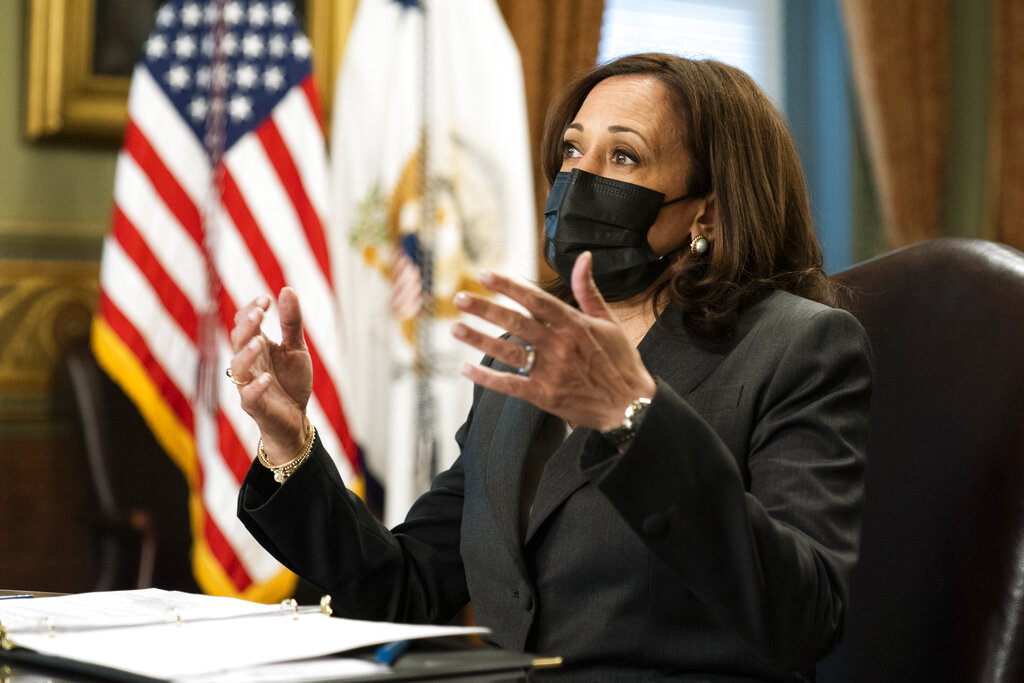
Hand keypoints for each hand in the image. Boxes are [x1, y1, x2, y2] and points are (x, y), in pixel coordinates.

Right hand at [229, 287, 312, 463]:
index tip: (266, 299)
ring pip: (238, 367)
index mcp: (256, 346)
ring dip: (247, 353)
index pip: (245, 323)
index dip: (251, 310)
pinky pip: (248, 396)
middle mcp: (248, 363)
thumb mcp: (296, 348)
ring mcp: (248, 384)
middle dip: (247, 326)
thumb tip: (286, 289)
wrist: (296, 418)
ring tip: (260, 341)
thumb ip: (291, 322)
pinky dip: (255, 387)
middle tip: (259, 313)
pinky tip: (266, 377)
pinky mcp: (254, 406)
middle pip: (238, 340)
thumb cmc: (291, 381)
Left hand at [450, 252, 656, 431]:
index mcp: (574, 323)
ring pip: (508, 351)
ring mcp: (551, 371)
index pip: (535, 299)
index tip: (485, 274)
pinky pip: (510, 385)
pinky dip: (487, 378)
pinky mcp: (545, 395)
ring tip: (455, 328)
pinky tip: (466, 369)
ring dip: (478, 339)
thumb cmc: (621, 362)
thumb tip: (582, 257)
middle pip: (515, 322)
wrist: (631, 407)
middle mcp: (560, 344)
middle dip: (485, 308)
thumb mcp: (609, 322)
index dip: (509, 286)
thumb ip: (588, 290)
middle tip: (460, 298)